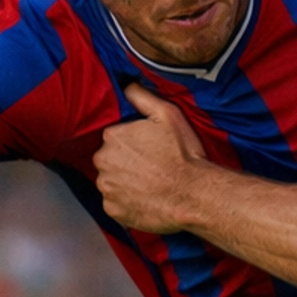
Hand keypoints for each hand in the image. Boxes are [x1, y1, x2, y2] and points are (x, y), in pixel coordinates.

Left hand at [94, 85, 212, 232]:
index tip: (149, 150)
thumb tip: (126, 85)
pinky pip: (115, 204)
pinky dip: (127, 202)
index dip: (133, 143)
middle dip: (126, 163)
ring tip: (151, 184)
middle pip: (109, 159)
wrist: (194, 194)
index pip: (114, 137)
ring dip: (126, 182)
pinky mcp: (113, 211)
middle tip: (151, 167)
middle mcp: (103, 162)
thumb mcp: (168, 115)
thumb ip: (142, 97)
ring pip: (111, 182)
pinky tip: (146, 198)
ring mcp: (107, 188)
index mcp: (112, 136)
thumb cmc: (183, 155)